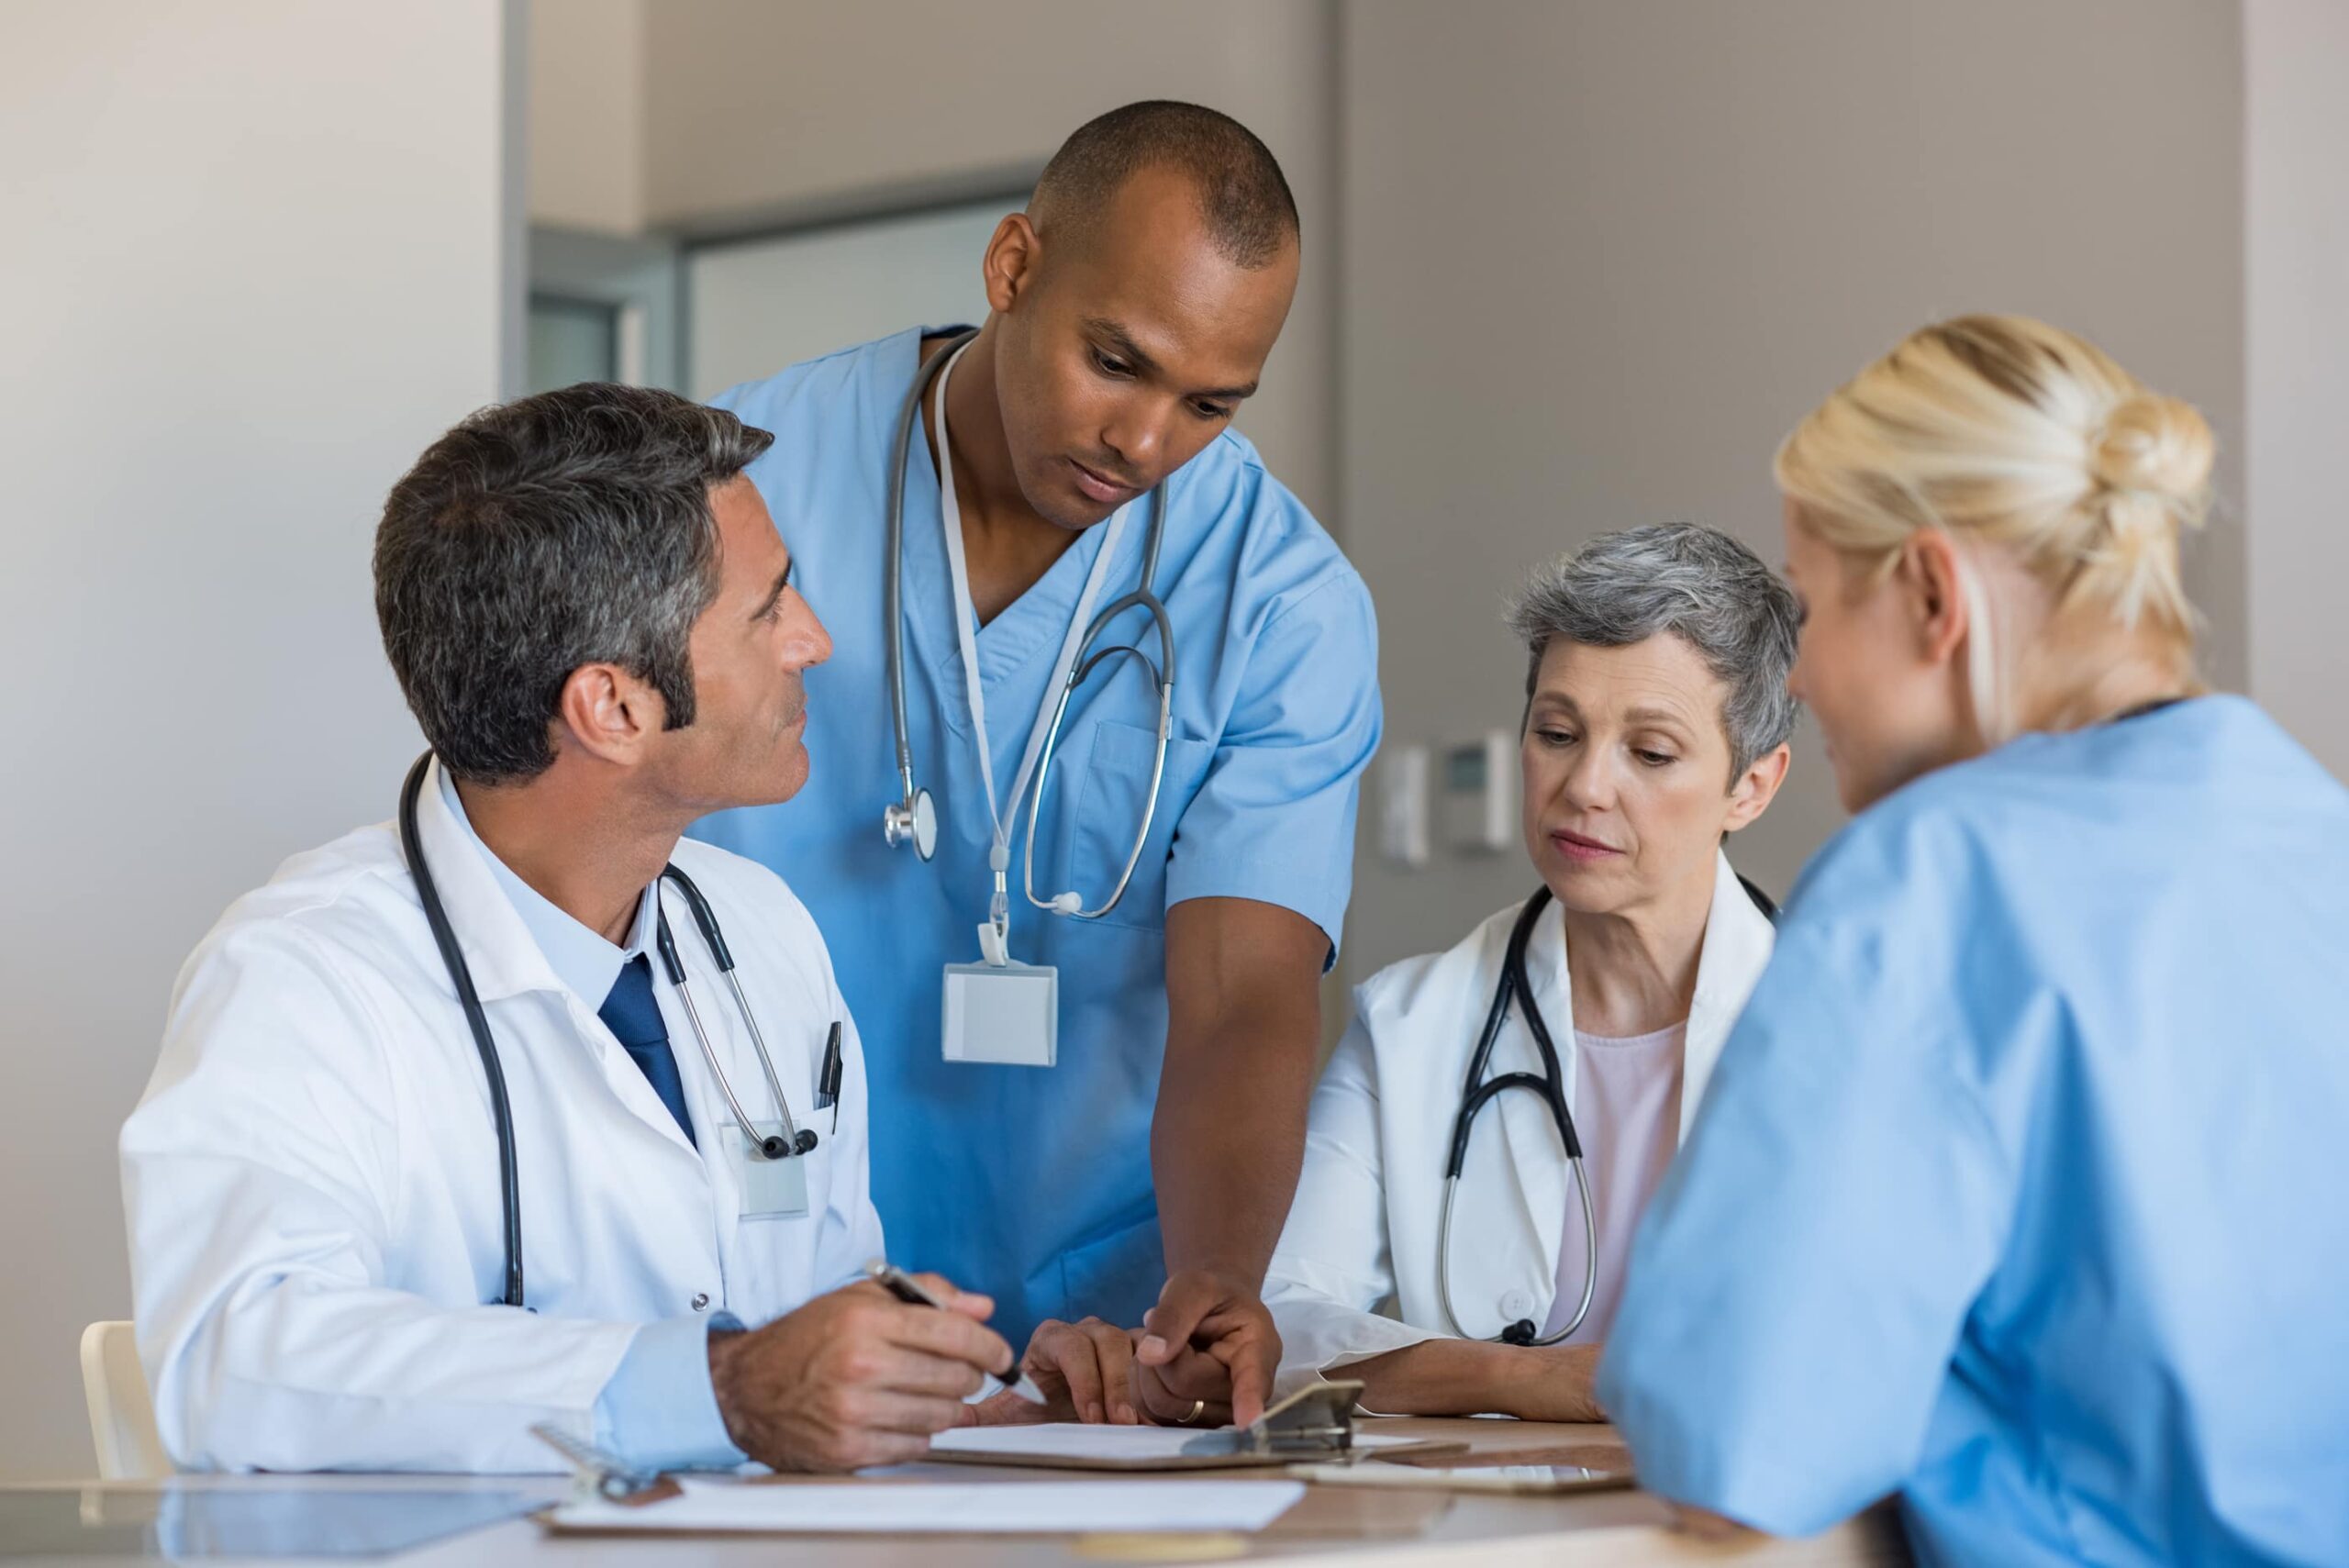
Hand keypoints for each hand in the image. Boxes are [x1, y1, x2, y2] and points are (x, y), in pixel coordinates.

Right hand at [708, 1274, 1010, 1471]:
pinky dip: (919, 1433)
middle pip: (955, 1377)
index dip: (990, 1346)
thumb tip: (982, 1308)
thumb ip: (927, 1294)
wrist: (744, 1388)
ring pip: (942, 1416)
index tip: (1000, 1354)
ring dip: (947, 1406)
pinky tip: (901, 1416)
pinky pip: (915, 1446)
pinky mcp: (848, 1451)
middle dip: (969, 1375)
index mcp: (866, 1321)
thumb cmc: (805, 1339)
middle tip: (958, 1371)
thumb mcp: (860, 1296)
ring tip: (928, 1393)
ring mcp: (854, 1413)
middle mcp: (862, 1366)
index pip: (954, 1333)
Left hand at [977, 1316, 1143, 1425]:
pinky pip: (1155, 1358)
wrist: (1069, 1411)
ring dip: (1134, 1385)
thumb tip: (950, 1419)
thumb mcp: (1012, 1413)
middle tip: (1117, 1422)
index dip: (1083, 1378)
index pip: (1070, 1344)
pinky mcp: (1141, 1354)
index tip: (1089, 1415)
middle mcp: (1085, 1332)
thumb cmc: (1040, 1408)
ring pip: (1133, 1346)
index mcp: (1051, 1339)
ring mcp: (1116, 1339)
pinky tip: (1152, 1415)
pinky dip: (1155, 1384)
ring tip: (1133, 1422)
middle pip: (1106, 1341)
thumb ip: (984, 1415)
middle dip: (1113, 1383)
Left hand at [1131, 1269, 1279, 1428]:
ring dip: (1147, 1369)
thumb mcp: (1195, 1286)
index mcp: (1258, 1350)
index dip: (1248, 1400)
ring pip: (1161, 1404)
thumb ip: (1174, 1315)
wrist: (1212, 1310)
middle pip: (1183, 1388)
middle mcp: (1242, 1392)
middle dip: (1161, 1355)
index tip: (1247, 1419)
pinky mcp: (1193, 1423)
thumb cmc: (1212, 1294)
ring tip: (1163, 1343)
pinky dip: (1140, 1384)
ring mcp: (1218, 1413)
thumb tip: (1151, 1355)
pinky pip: (1150, 1413)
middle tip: (1166, 1327)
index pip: (1253, 1381)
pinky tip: (1156, 1364)